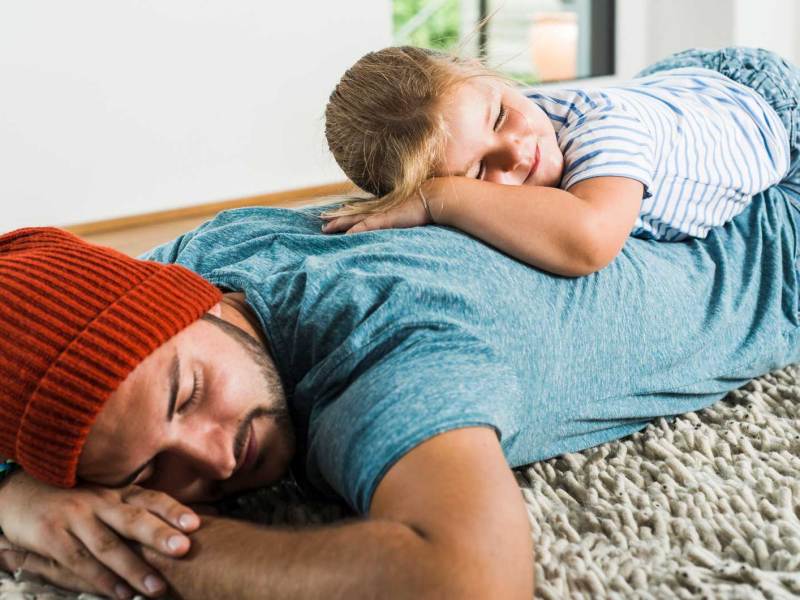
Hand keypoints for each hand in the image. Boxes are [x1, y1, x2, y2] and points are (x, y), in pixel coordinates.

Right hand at [0, 471, 200, 598]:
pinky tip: (120, 594)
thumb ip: (133, 509)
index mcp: (117, 493)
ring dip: (134, 568)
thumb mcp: (104, 497)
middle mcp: (100, 502)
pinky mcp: (52, 535)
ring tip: (157, 588)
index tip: (196, 524)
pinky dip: (101, 579)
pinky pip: (79, 560)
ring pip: (109, 545)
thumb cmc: (73, 498)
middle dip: (160, 534)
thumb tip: (175, 529)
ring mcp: (76, 518)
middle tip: (184, 548)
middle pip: (134, 519)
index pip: (151, 499)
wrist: (19, 490)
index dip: (173, 510)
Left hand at [321, 189, 431, 234]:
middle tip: (321, 219)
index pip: (362, 209)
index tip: (336, 212)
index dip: (348, 211)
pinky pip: (368, 226)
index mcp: (385, 205)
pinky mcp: (388, 219)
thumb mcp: (413, 206)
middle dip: (337, 217)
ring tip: (325, 228)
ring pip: (355, 219)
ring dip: (340, 223)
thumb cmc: (428, 200)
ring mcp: (383, 213)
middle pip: (353, 213)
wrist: (436, 195)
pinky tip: (347, 235)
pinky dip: (357, 230)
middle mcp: (380, 208)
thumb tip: (408, 211)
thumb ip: (406, 209)